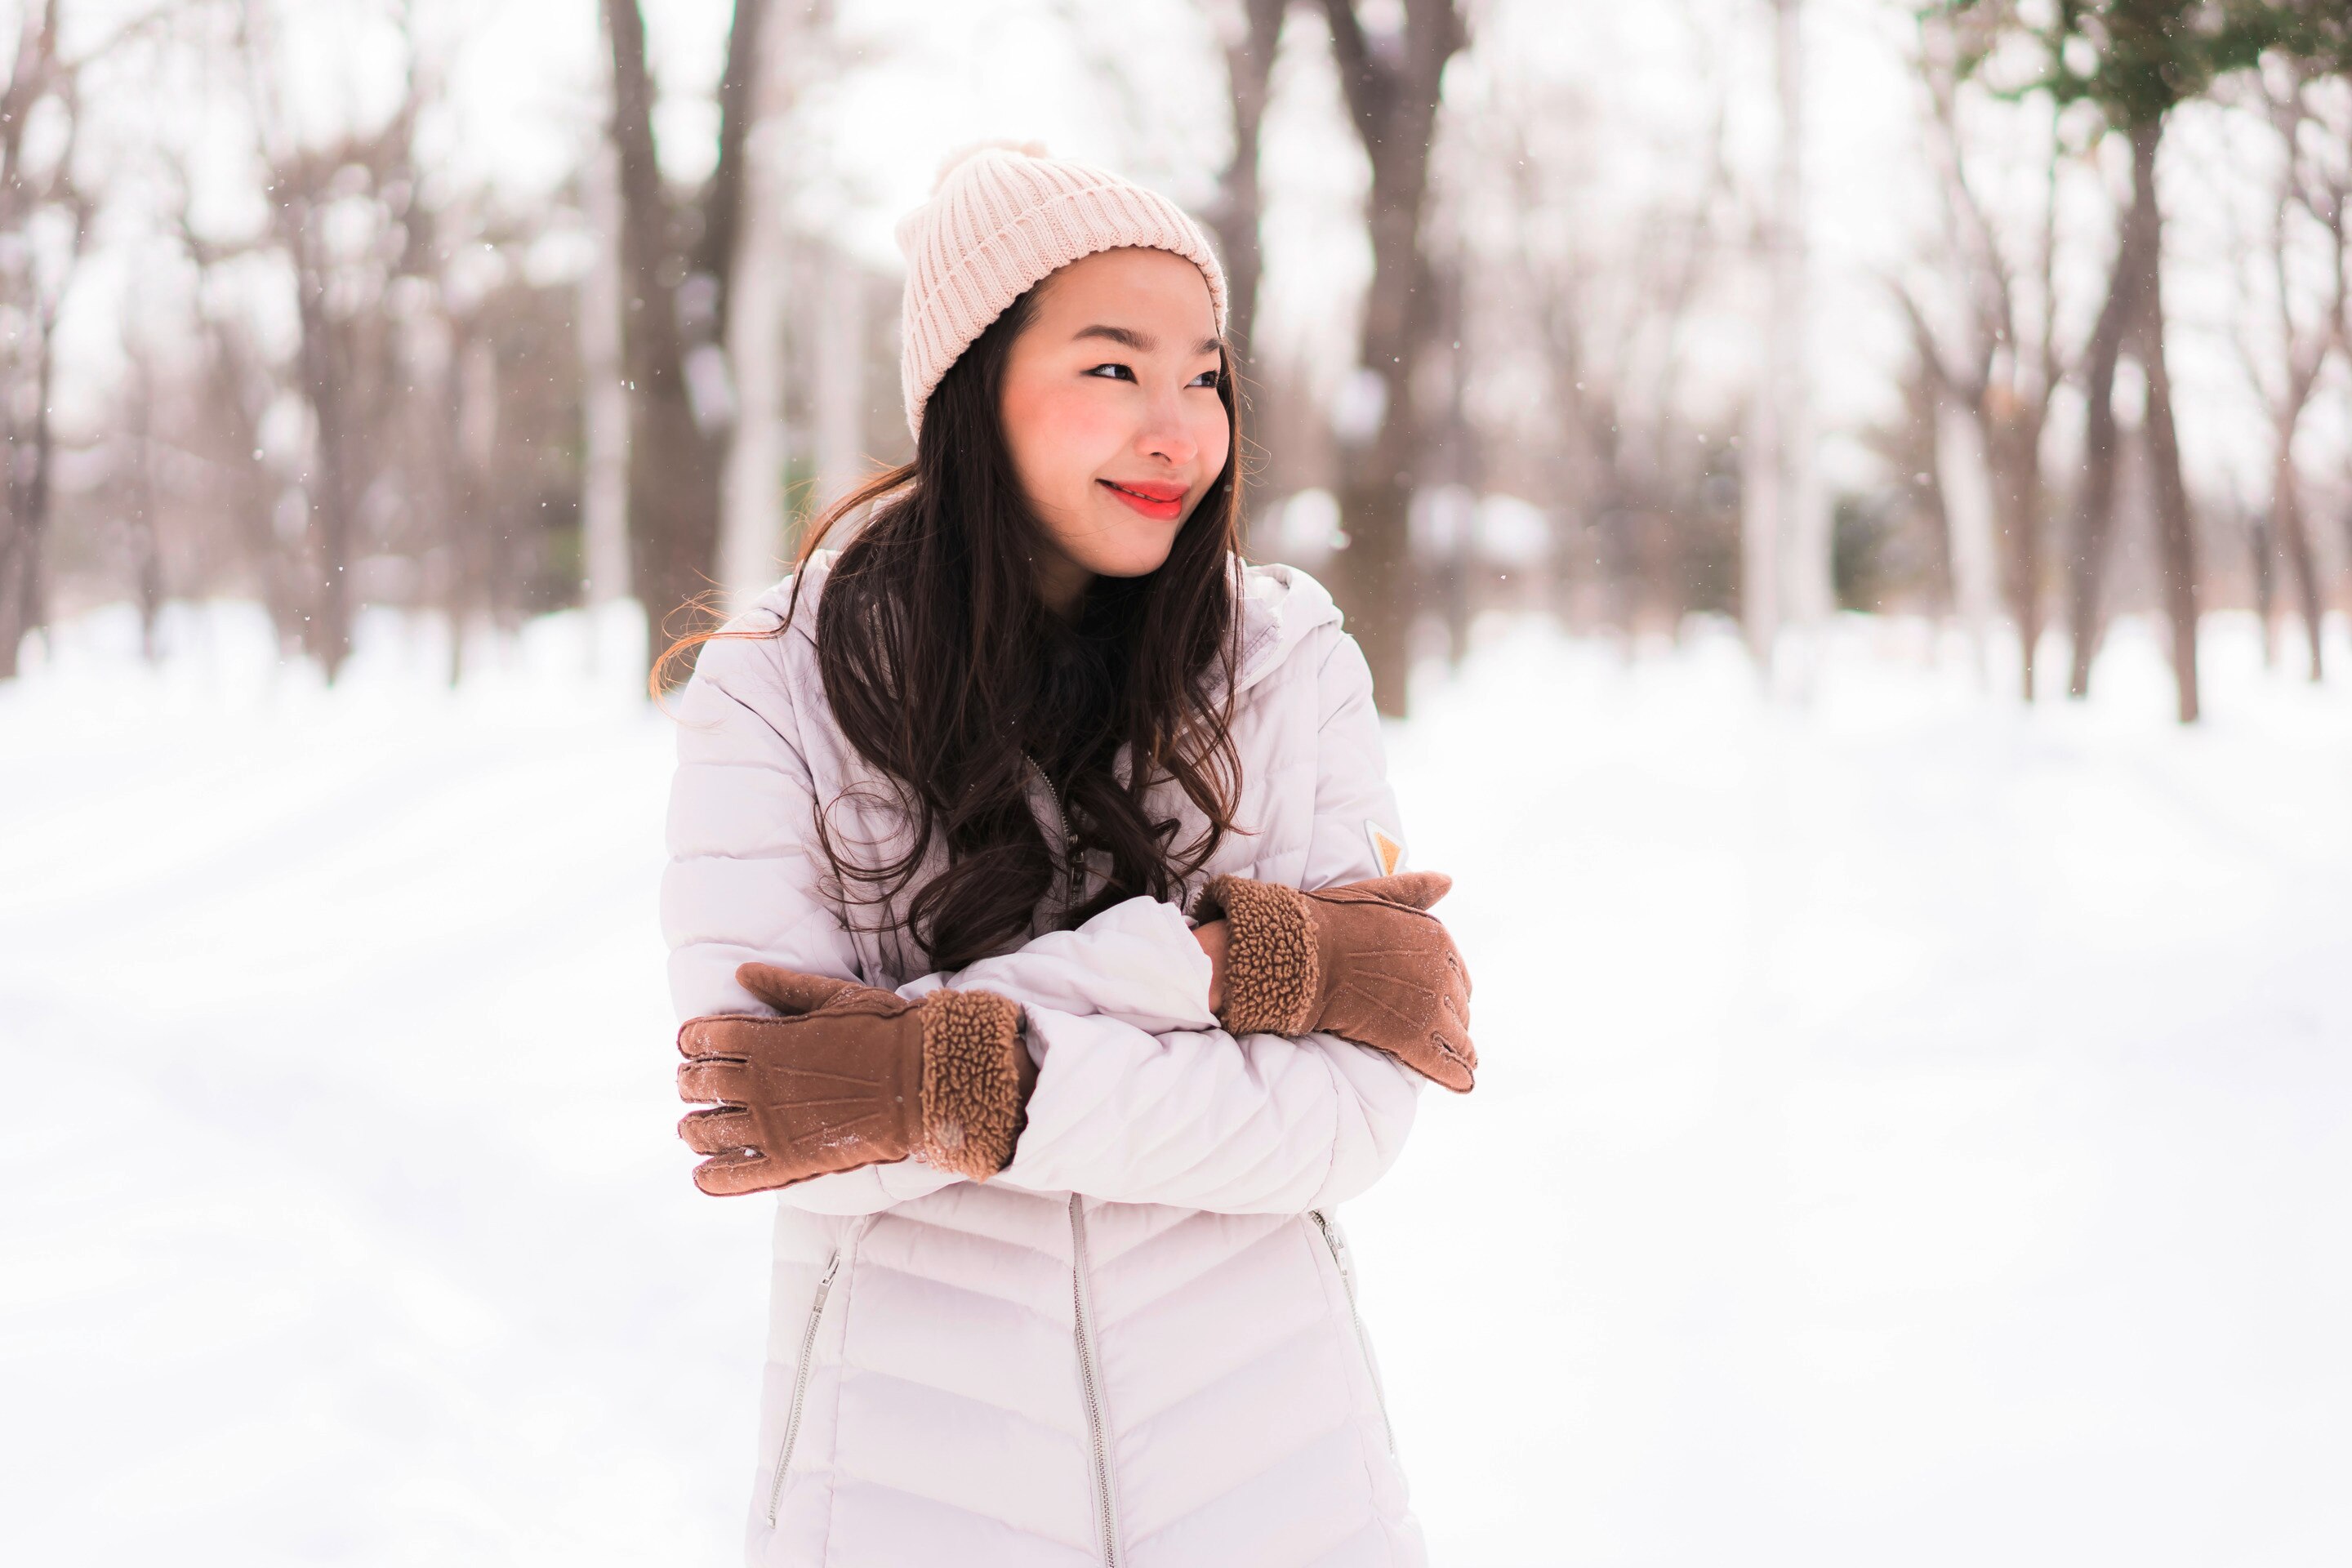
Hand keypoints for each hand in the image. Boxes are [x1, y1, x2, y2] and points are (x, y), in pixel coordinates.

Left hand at [675, 965, 1034, 1195]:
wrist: (924, 1079)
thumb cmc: (886, 1030)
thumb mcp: (835, 996)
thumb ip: (784, 987)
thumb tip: (741, 972)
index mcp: (766, 1039)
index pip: (703, 1038)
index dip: (690, 1041)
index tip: (690, 1045)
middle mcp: (758, 1083)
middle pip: (697, 1084)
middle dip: (688, 1083)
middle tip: (691, 1086)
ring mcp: (770, 1126)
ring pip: (704, 1131)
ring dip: (692, 1129)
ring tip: (693, 1130)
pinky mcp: (788, 1162)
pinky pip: (733, 1176)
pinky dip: (711, 1178)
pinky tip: (703, 1176)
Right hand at [1192, 871, 1475, 1091]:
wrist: (1304, 954)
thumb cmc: (1331, 922)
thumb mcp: (1378, 893)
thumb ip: (1415, 890)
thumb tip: (1448, 880)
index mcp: (1437, 938)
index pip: (1456, 974)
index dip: (1447, 992)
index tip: (1438, 1003)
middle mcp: (1443, 972)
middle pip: (1458, 1006)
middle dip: (1452, 1021)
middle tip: (1438, 1035)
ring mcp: (1431, 1007)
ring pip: (1457, 1036)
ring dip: (1458, 1050)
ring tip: (1459, 1064)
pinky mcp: (1414, 1038)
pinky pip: (1445, 1062)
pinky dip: (1456, 1075)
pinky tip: (1463, 1084)